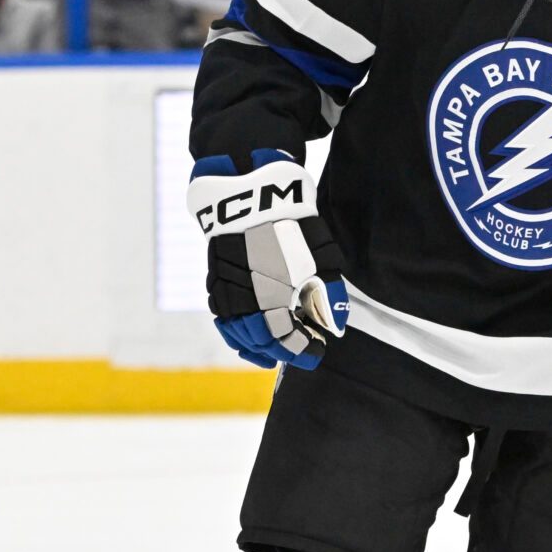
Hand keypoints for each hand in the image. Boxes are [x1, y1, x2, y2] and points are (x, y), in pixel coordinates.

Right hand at [190, 155, 348, 369]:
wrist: (248, 194)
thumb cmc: (289, 225)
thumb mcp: (320, 258)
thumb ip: (328, 295)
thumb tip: (335, 327)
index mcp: (269, 299)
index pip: (286, 339)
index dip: (304, 350)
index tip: (319, 351)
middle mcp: (243, 301)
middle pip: (261, 340)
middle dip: (282, 351)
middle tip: (302, 354)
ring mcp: (226, 291)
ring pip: (237, 333)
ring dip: (254, 348)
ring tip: (270, 357)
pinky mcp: (216, 280)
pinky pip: (223, 318)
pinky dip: (235, 333)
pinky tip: (246, 336)